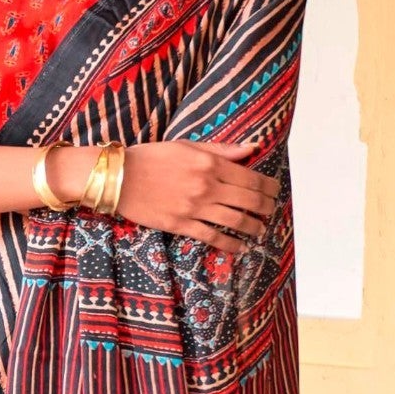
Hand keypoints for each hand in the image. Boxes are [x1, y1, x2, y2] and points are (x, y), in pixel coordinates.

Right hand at [57, 141, 278, 257]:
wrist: (120, 177)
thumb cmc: (151, 157)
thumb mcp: (187, 145)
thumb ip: (221, 149)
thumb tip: (252, 148)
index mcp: (210, 163)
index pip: (250, 177)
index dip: (268, 186)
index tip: (274, 190)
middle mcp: (207, 186)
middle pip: (248, 200)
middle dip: (265, 207)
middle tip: (271, 211)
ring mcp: (195, 207)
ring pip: (236, 220)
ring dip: (254, 227)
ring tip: (261, 230)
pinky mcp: (182, 224)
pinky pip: (214, 237)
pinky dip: (232, 244)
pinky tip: (242, 247)